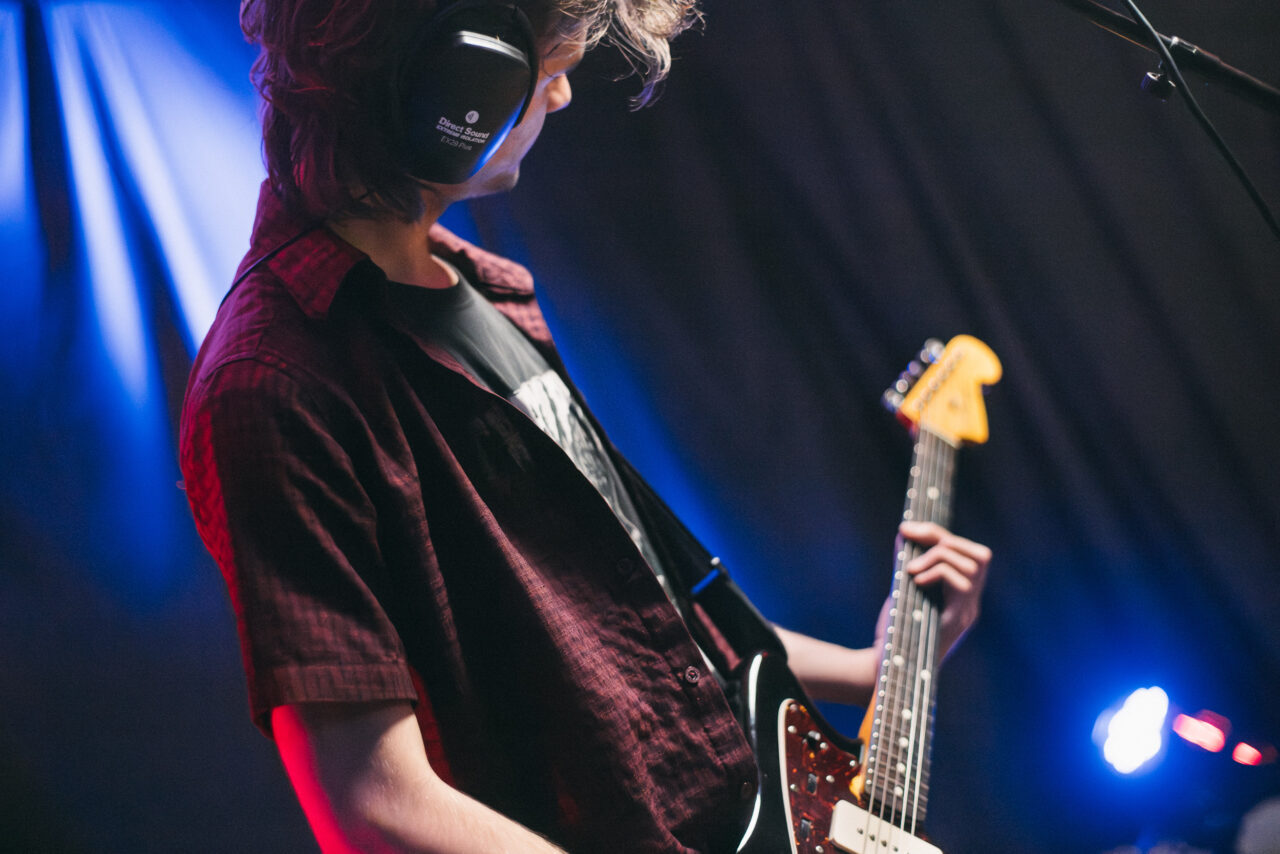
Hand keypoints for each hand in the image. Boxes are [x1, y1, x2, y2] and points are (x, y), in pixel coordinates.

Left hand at [887, 520, 991, 661]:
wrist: (885, 667)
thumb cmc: (891, 631)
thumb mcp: (903, 591)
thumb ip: (911, 566)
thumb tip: (905, 533)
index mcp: (960, 597)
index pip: (969, 554)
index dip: (940, 534)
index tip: (906, 528)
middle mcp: (970, 604)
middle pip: (981, 555)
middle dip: (944, 537)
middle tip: (911, 537)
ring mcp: (967, 612)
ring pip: (974, 564)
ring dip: (938, 555)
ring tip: (911, 570)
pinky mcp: (958, 620)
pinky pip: (961, 582)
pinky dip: (937, 572)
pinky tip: (916, 581)